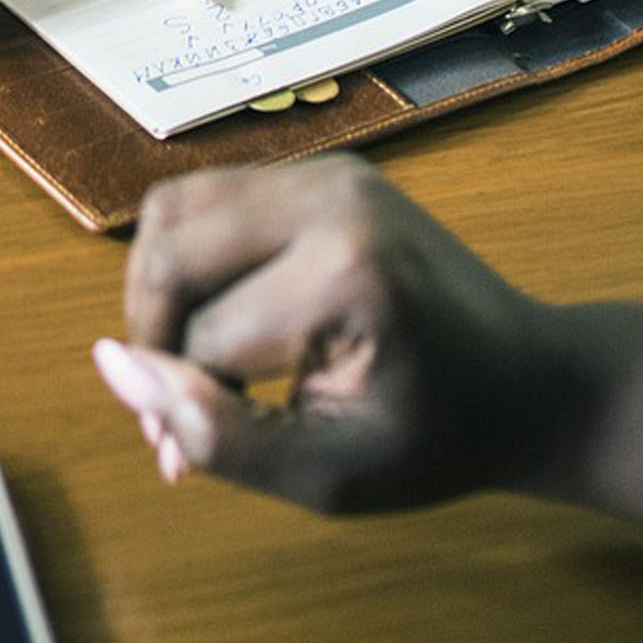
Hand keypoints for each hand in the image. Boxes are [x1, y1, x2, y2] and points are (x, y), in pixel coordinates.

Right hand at [92, 156, 642, 540]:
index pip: (202, 336)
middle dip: (154, 333)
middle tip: (180, 400)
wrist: (531, 381)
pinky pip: (210, 198)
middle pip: (169, 250)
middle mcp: (328, 197)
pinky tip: (228, 315)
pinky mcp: (322, 168)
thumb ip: (215, 432)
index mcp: (344, 273)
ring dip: (162, 288)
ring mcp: (326, 171)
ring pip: (174, 210)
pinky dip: (193, 257)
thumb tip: (111, 366)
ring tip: (196, 355)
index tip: (198, 456)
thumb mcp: (328, 474)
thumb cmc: (437, 439)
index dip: (188, 404)